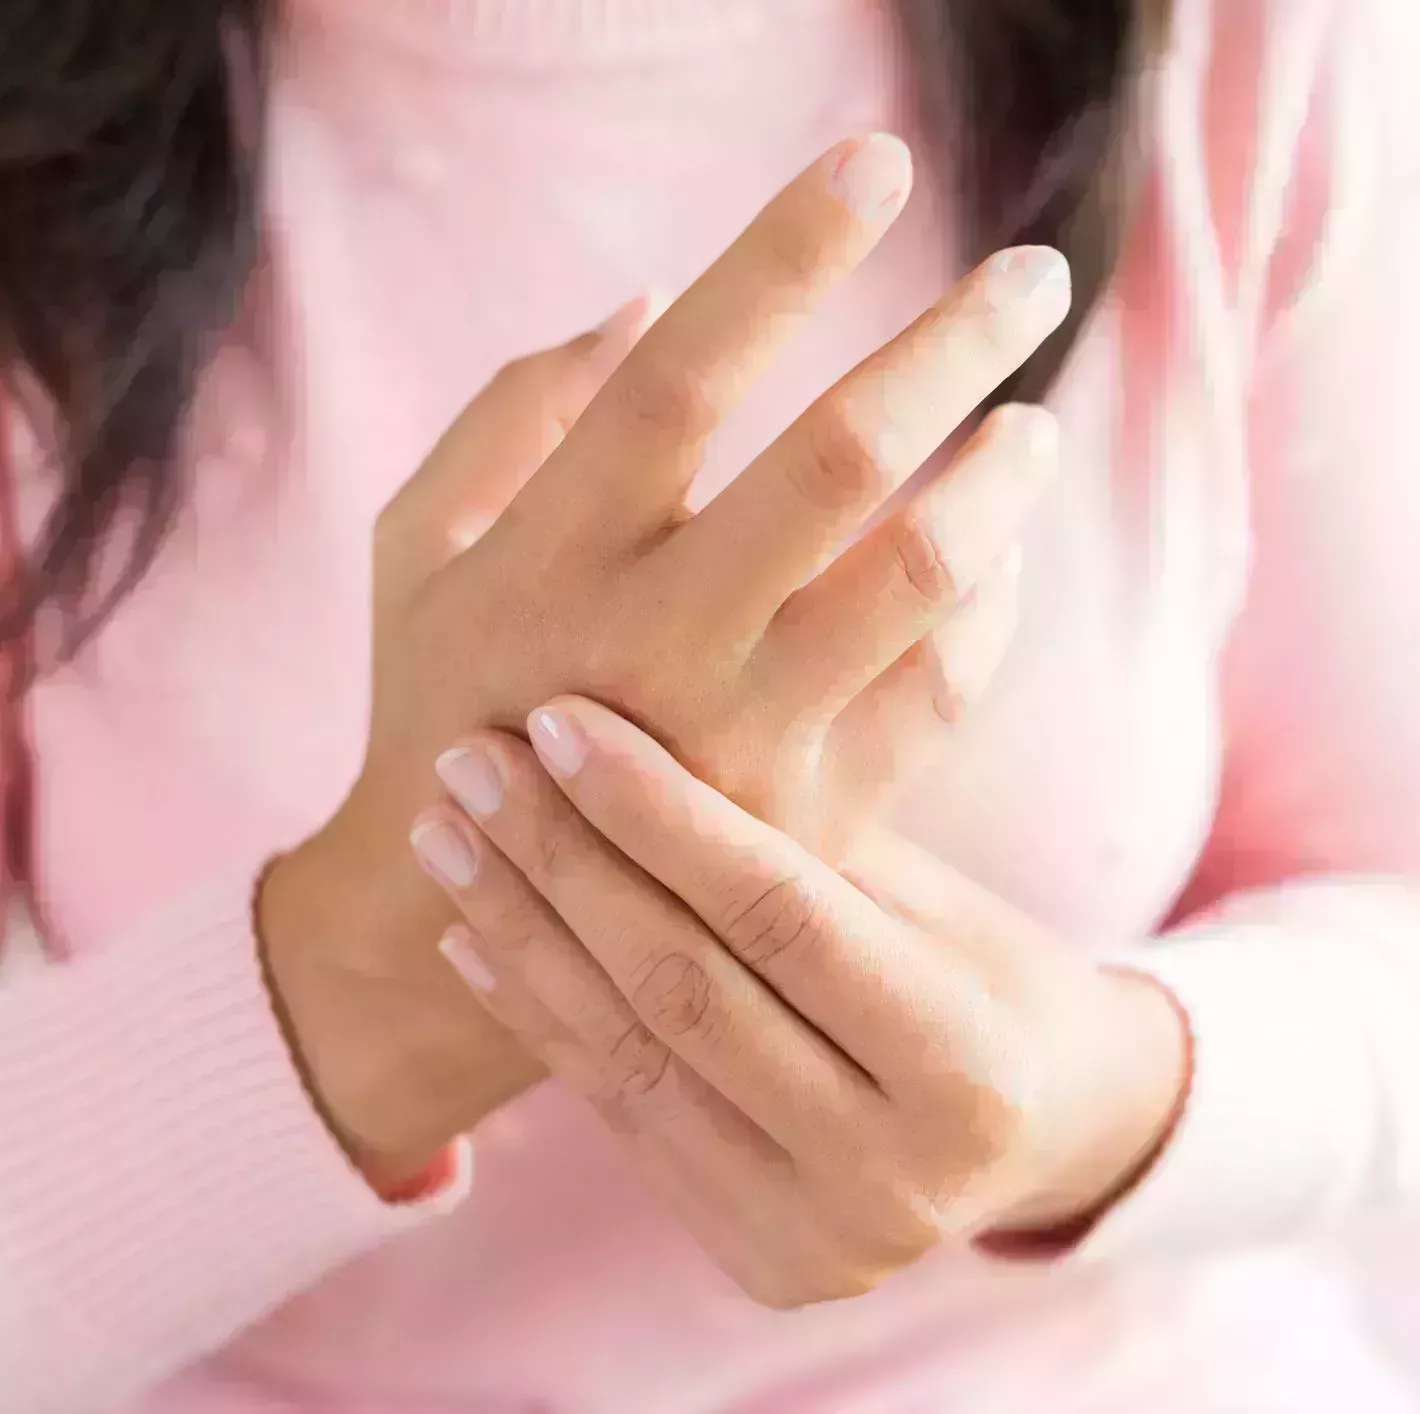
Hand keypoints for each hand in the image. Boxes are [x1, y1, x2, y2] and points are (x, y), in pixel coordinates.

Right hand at [261, 132, 1069, 1184]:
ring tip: (1032, 423)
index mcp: (549, 557)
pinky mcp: (812, 818)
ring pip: (916, 580)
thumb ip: (509, 413)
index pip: (683, 375)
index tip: (878, 165)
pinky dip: (992, 600)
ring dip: (1000, 480)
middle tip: (1033, 274)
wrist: (484, 909)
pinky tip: (1000, 550)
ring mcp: (742, 742)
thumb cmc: (443, 693)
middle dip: (949, 344)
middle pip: (834, 462)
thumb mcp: (416, 545)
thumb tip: (645, 298)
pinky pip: (942, 686)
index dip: (785, 257)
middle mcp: (650, 644)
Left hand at [416, 697, 1189, 1306]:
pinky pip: (622, 1117)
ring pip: (633, 1057)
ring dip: (523, 933)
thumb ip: (808, 846)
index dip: (659, 810)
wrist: (1041, 1128)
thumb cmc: (989, 973)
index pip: (779, 914)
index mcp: (968, 1069)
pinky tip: (473, 932)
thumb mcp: (929, 896)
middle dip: (563, 860)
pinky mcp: (755, 1259)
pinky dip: (541, 1018)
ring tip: (445, 832)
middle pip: (686, 989)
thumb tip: (650, 716)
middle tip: (470, 757)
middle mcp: (894, 1178)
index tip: (558, 717)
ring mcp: (818, 1241)